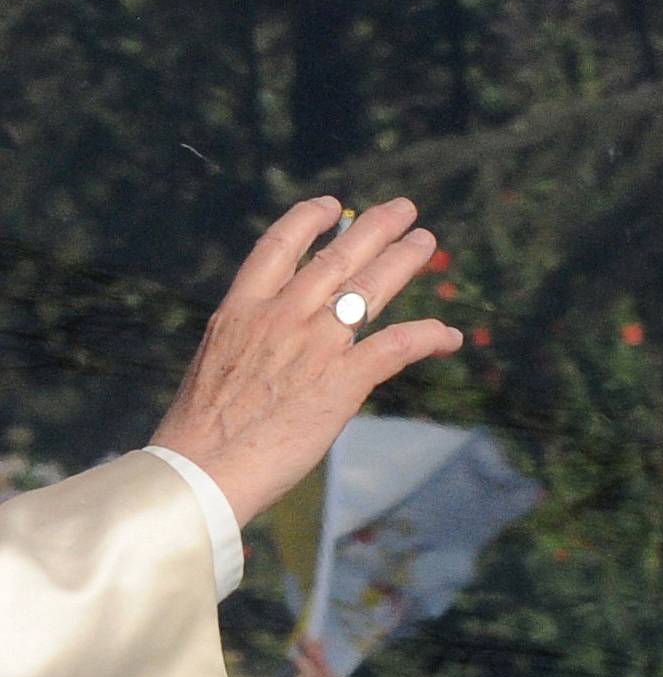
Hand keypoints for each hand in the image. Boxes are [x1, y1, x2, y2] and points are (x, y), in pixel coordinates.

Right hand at [150, 195, 461, 524]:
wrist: (200, 469)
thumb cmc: (198, 434)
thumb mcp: (214, 365)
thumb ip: (247, 345)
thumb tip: (264, 353)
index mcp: (241, 310)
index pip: (278, 246)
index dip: (308, 220)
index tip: (332, 206)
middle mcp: (281, 316)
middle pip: (337, 257)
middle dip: (375, 228)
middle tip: (404, 209)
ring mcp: (314, 344)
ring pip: (370, 287)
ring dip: (404, 260)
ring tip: (426, 241)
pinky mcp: (343, 380)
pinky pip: (397, 345)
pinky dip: (428, 336)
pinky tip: (449, 336)